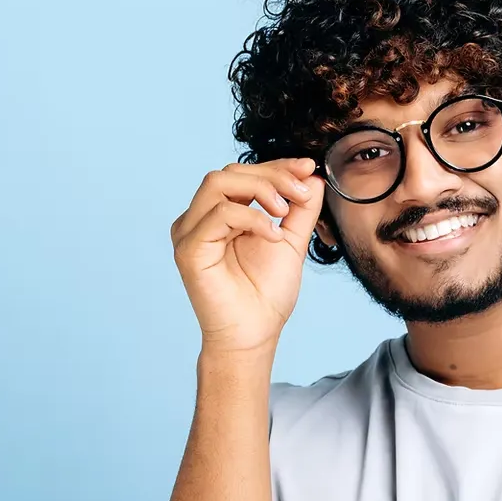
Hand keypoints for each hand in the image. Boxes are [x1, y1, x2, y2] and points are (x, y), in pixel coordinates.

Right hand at [171, 159, 325, 353]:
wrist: (255, 334)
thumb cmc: (266, 294)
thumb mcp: (291, 241)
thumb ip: (301, 209)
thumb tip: (312, 176)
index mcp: (218, 214)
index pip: (242, 174)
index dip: (276, 166)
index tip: (309, 168)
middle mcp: (199, 219)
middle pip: (230, 172)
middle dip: (272, 176)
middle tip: (302, 194)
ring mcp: (190, 232)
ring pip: (218, 183)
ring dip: (260, 190)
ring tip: (285, 213)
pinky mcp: (189, 249)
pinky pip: (219, 214)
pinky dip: (253, 218)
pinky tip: (274, 237)